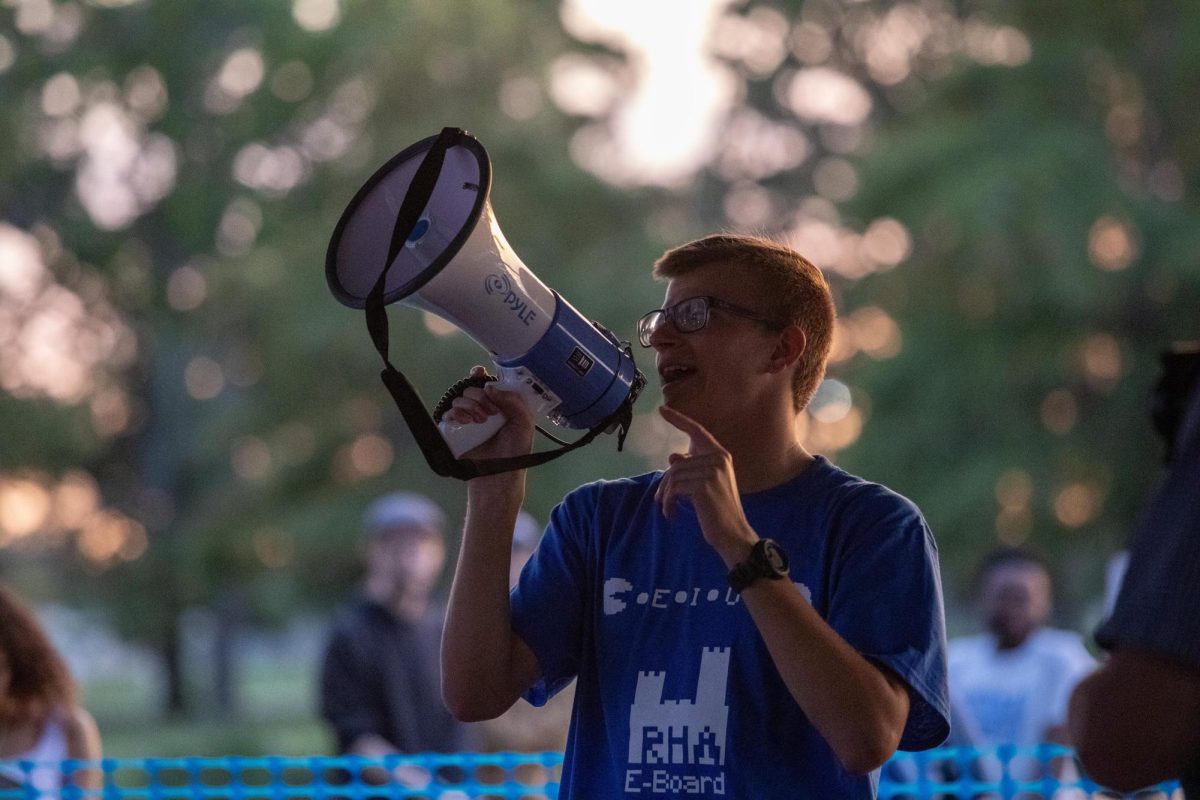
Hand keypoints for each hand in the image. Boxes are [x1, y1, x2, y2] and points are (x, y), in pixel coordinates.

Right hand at [443, 366, 534, 491]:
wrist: (500, 475)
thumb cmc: (516, 449)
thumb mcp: (524, 422)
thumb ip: (513, 401)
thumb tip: (489, 387)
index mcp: (499, 403)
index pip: (486, 382)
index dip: (480, 375)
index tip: (479, 373)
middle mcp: (482, 408)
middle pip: (471, 388)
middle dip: (479, 397)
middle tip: (490, 413)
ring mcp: (467, 419)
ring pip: (459, 399)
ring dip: (469, 406)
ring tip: (479, 421)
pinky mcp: (455, 431)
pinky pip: (448, 414)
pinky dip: (454, 414)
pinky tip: (464, 422)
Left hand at [655, 405, 756, 564]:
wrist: (732, 533)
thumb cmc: (718, 511)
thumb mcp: (704, 485)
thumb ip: (691, 468)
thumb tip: (673, 455)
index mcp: (721, 455)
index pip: (697, 431)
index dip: (678, 419)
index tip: (662, 409)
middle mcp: (718, 458)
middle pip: (677, 462)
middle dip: (666, 482)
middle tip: (660, 499)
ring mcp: (712, 470)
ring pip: (673, 475)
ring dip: (665, 495)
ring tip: (668, 509)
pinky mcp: (703, 485)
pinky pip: (674, 488)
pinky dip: (668, 503)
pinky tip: (671, 515)